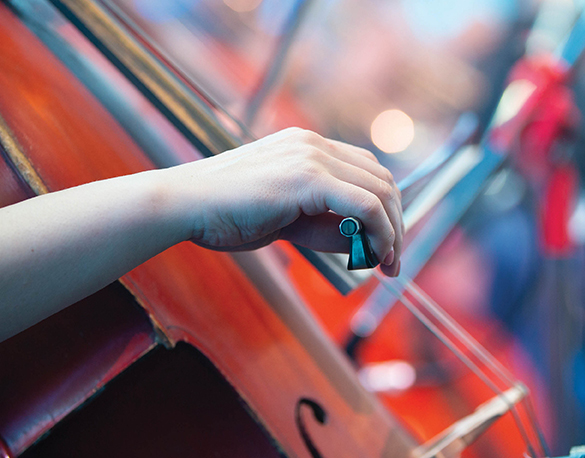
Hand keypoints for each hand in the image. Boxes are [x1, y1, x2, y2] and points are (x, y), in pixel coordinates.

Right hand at [170, 128, 402, 275]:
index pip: (367, 172)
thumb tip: (366, 243)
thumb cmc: (225, 215)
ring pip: (380, 192)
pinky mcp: (309, 176)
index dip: (386, 210)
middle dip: (396, 223)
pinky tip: (376, 255)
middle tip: (395, 262)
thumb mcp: (287, 220)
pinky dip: (381, 231)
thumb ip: (326, 225)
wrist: (183, 206)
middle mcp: (315, 144)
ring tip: (388, 264)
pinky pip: (366, 205)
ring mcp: (313, 156)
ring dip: (393, 231)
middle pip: (382, 180)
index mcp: (308, 147)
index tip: (387, 246)